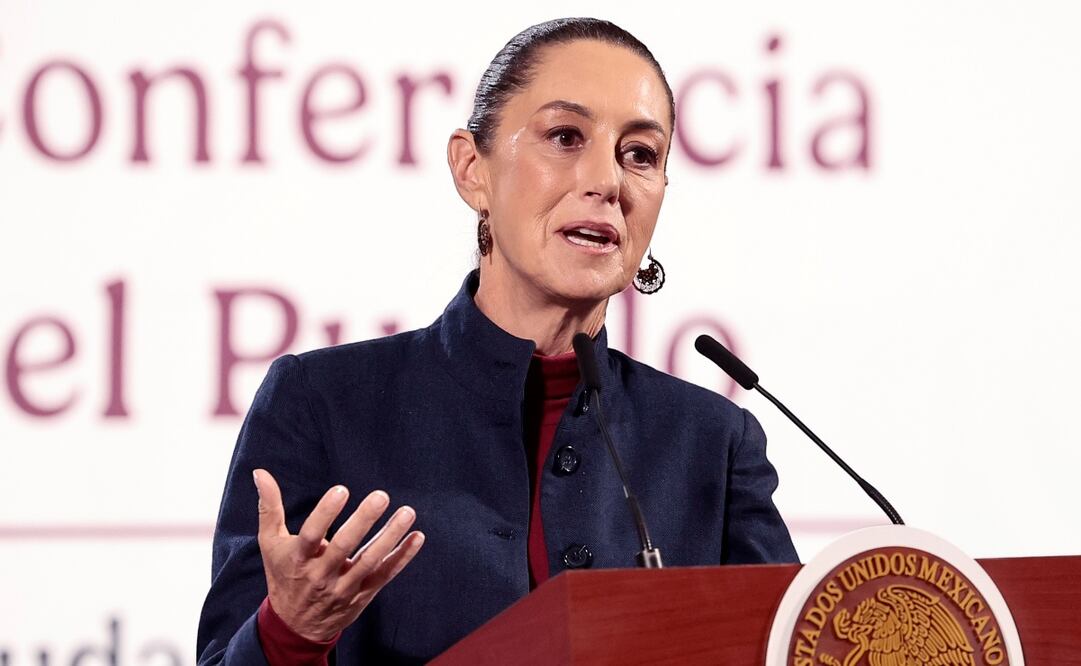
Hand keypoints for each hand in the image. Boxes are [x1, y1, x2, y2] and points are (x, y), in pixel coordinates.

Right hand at [253, 468, 425, 641]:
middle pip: (344, 547)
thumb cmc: (284, 574)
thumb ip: (269, 507)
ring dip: (390, 537)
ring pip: (369, 561)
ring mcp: (344, 586)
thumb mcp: (270, 543)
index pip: (311, 534)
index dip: (325, 513)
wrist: (295, 626)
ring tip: (407, 512)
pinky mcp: (362, 594)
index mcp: (299, 558)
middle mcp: (321, 574)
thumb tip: (260, 472)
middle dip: (363, 521)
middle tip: (381, 496)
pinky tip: (417, 537)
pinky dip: (402, 557)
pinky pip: (385, 575)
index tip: (341, 489)